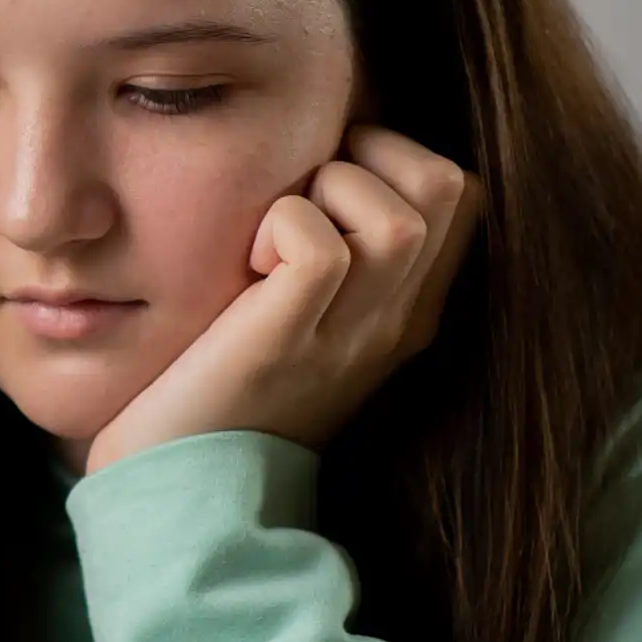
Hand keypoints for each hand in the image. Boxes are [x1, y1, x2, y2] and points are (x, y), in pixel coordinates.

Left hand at [85, 126, 480, 474]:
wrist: (182, 491)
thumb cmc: (216, 384)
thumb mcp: (294, 311)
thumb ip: (325, 247)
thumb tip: (313, 150)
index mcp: (404, 311)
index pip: (460, 192)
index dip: (393, 151)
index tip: (321, 173)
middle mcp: (394, 324)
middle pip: (451, 186)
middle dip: (373, 152)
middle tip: (302, 189)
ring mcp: (349, 338)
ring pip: (400, 216)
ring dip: (327, 190)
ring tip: (272, 235)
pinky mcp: (288, 344)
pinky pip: (319, 246)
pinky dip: (282, 226)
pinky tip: (247, 264)